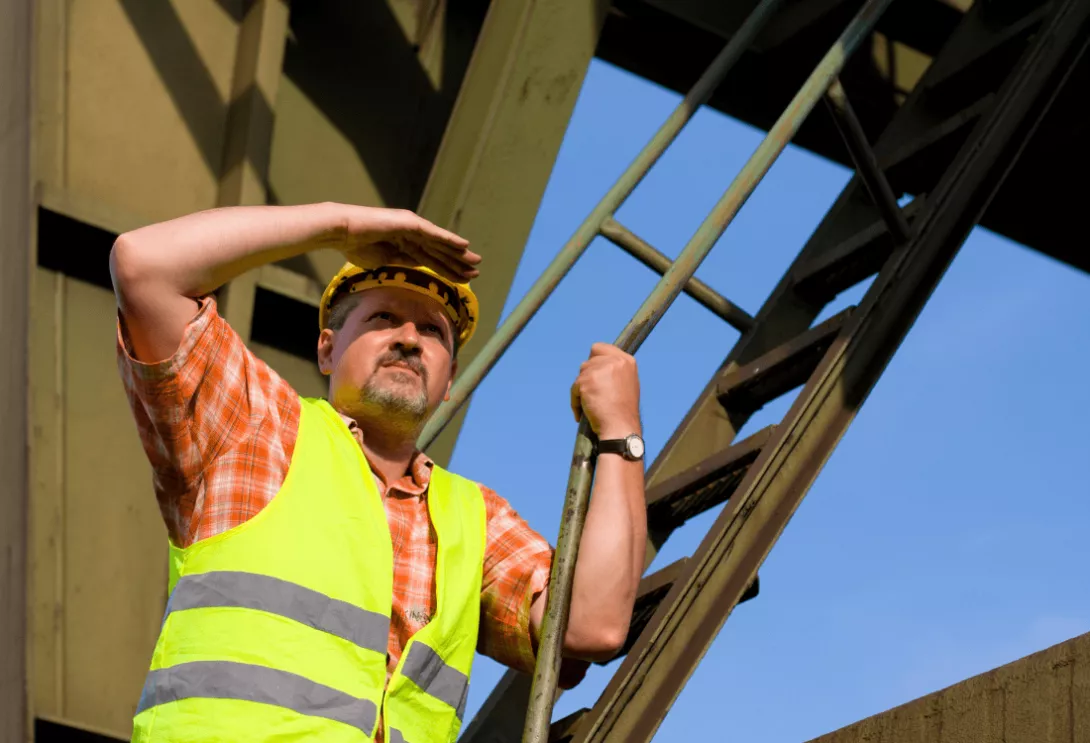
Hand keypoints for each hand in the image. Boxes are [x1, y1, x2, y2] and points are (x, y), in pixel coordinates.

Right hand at [338, 206, 481, 281]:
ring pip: (440, 244)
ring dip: (458, 253)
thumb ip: (400, 262)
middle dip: (457, 263)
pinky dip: (448, 239)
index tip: (462, 280)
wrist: (342, 232)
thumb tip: (414, 268)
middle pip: (439, 252)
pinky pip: (433, 234)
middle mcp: (411, 234)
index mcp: (404, 244)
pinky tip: (463, 245)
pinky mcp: (409, 223)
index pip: (430, 260)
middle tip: (476, 273)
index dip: (446, 270)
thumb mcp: (383, 260)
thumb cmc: (355, 246)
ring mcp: (411, 227)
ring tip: (476, 262)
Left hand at [570, 343, 640, 437]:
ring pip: (581, 375)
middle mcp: (614, 361)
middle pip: (588, 362)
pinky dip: (576, 402)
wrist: (620, 427)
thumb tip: (594, 366)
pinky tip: (584, 413)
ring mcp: (600, 369)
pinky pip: (574, 389)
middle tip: (594, 395)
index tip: (594, 375)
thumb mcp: (626, 384)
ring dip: (582, 390)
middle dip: (588, 378)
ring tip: (591, 405)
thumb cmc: (623, 412)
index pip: (600, 348)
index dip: (594, 361)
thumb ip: (613, 371)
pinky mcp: (587, 380)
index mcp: (626, 360)